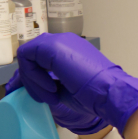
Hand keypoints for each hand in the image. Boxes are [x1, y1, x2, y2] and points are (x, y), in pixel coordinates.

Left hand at [14, 33, 137, 135]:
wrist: (110, 93)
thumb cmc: (95, 96)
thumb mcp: (66, 88)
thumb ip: (50, 82)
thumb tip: (32, 89)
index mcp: (69, 50)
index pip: (39, 58)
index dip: (32, 76)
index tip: (37, 96)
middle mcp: (63, 41)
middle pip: (31, 55)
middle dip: (29, 78)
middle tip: (41, 97)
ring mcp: (58, 41)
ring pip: (27, 56)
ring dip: (32, 80)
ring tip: (49, 95)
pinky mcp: (53, 47)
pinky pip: (27, 58)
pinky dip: (33, 76)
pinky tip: (50, 88)